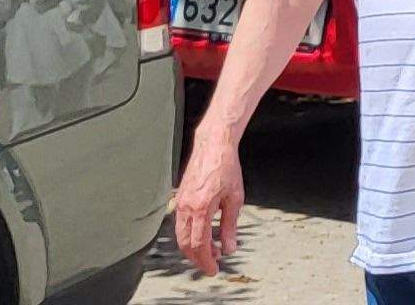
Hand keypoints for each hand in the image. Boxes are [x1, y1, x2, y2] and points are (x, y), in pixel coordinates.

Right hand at [171, 137, 244, 274]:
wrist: (213, 145)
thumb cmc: (226, 168)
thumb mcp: (235, 199)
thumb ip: (230, 226)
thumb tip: (229, 248)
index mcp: (200, 208)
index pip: (199, 244)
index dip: (206, 260)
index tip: (214, 269)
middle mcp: (186, 207)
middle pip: (186, 243)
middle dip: (198, 258)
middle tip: (212, 265)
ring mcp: (180, 202)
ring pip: (180, 235)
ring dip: (193, 247)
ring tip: (210, 251)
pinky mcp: (179, 198)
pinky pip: (180, 223)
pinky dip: (189, 235)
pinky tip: (203, 235)